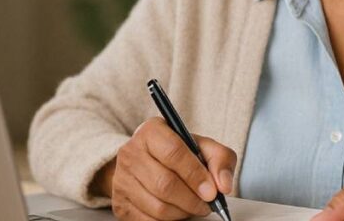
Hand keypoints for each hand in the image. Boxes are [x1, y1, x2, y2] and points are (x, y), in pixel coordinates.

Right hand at [94, 117, 236, 219]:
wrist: (148, 163)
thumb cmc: (178, 154)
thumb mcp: (202, 147)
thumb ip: (220, 159)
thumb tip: (224, 184)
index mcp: (151, 131)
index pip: (174, 152)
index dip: (195, 175)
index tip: (212, 191)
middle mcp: (131, 153)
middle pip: (164, 183)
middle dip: (192, 199)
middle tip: (207, 203)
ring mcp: (121, 179)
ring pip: (157, 206)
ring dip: (182, 212)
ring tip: (193, 206)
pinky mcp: (119, 203)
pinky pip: (147, 220)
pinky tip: (178, 212)